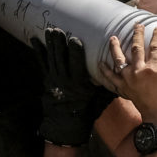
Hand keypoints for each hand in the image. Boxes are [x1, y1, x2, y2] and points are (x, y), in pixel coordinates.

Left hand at [32, 27, 114, 145]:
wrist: (65, 126)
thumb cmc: (86, 112)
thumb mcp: (98, 100)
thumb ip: (107, 86)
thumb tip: (121, 73)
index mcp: (78, 85)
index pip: (76, 65)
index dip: (75, 52)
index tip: (74, 39)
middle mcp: (64, 81)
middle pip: (61, 59)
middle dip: (59, 44)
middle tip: (57, 30)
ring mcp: (54, 80)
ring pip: (52, 59)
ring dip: (50, 44)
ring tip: (49, 30)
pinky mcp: (47, 80)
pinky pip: (42, 63)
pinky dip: (39, 51)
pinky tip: (34, 40)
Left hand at [100, 24, 156, 125]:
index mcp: (153, 68)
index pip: (155, 47)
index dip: (156, 36)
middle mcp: (138, 71)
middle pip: (136, 48)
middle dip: (136, 35)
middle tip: (136, 25)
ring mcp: (128, 79)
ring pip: (119, 60)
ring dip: (115, 48)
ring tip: (113, 38)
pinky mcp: (122, 87)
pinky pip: (110, 78)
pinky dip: (104, 71)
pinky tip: (100, 63)